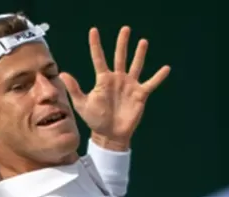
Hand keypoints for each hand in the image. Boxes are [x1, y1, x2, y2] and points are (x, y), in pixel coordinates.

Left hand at [59, 27, 169, 150]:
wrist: (110, 135)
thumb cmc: (95, 119)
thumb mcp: (82, 104)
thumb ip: (74, 89)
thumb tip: (62, 74)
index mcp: (103, 79)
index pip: (98, 58)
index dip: (95, 44)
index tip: (94, 30)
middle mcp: (117, 79)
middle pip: (120, 56)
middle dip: (122, 43)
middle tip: (125, 29)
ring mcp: (129, 86)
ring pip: (135, 65)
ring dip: (139, 54)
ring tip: (143, 41)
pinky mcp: (140, 95)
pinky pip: (151, 84)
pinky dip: (158, 77)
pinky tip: (166, 68)